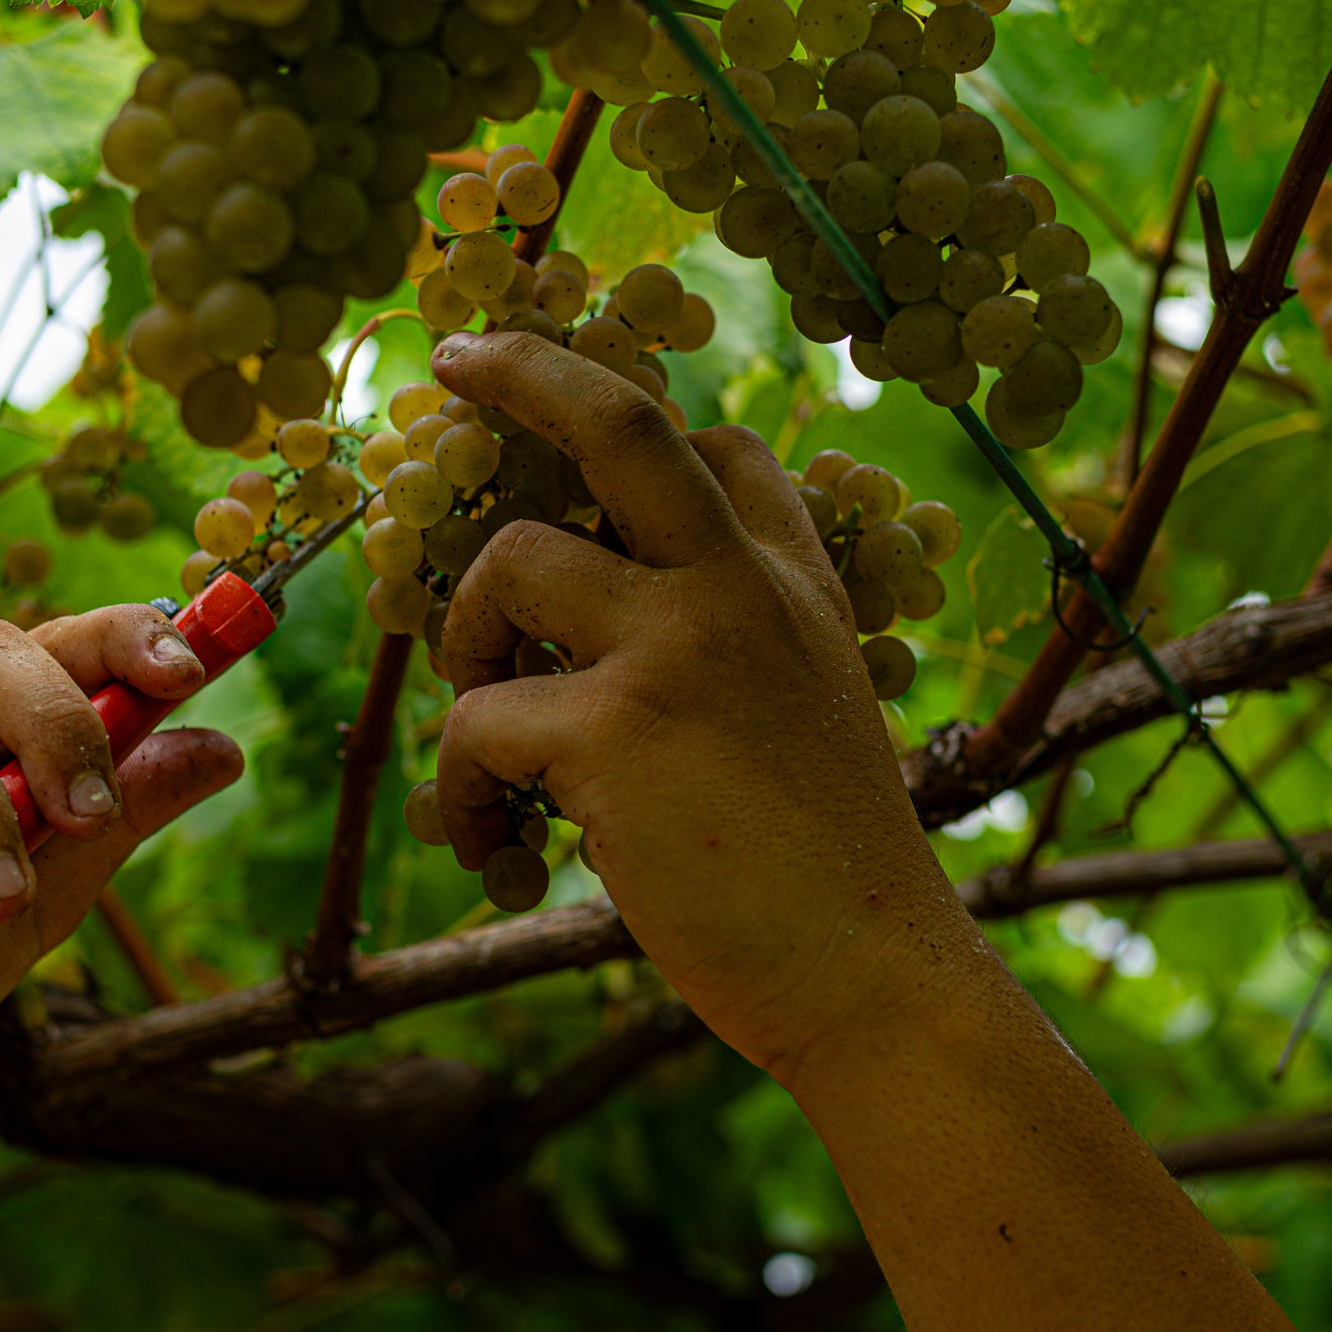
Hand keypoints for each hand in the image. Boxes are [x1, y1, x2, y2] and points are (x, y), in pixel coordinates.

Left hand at [427, 330, 963, 1077]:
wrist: (878, 974)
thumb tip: (621, 622)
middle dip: (523, 368)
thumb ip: (747, 643)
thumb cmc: (833, 874)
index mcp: (793, 583)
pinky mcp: (611, 731)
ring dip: (465, 644)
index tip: (559, 405)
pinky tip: (496, 848)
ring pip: (506, 569)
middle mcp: (738, 588)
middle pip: (618, 424)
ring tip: (487, 738)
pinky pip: (474, 721)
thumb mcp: (817, 711)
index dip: (626, 423)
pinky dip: (463, 790)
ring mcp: (676, 647)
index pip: (712, 449)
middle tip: (454, 357)